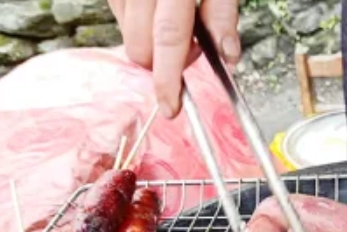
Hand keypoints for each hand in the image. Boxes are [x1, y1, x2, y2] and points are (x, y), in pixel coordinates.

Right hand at [109, 0, 240, 116]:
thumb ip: (222, 13)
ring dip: (148, 41)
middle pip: (139, 44)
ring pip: (124, 31)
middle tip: (192, 52)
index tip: (171, 107)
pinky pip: (117, 9)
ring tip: (176, 21)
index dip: (168, 79)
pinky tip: (156, 9)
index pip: (169, 38)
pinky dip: (136, 20)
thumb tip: (228, 57)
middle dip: (160, 64)